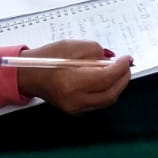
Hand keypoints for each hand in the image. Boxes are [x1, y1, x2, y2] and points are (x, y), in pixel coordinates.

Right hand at [16, 43, 132, 112]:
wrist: (30, 75)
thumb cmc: (48, 58)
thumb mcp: (72, 46)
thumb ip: (95, 52)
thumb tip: (112, 59)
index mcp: (73, 83)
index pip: (105, 78)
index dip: (120, 68)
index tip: (128, 58)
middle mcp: (75, 100)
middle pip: (110, 94)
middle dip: (123, 79)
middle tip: (127, 65)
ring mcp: (75, 109)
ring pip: (106, 101)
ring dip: (117, 86)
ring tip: (120, 71)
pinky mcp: (75, 111)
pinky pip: (98, 103)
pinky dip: (107, 92)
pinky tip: (108, 80)